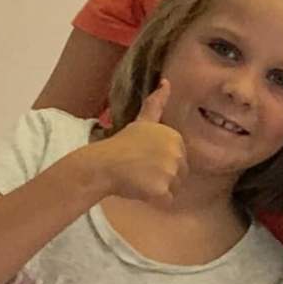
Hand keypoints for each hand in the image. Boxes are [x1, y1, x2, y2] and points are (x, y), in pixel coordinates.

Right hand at [95, 81, 187, 203]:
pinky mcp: (162, 189)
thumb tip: (167, 82)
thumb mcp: (141, 122)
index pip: (180, 160)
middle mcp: (176, 152)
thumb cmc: (120, 146)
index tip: (144, 157)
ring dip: (159, 189)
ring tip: (139, 178)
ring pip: (174, 189)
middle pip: (181, 175)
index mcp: (174, 137)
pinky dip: (155, 200)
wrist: (101, 165)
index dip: (161, 163)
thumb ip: (156, 104)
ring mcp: (170, 171)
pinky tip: (140, 190)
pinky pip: (167, 201)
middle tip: (140, 170)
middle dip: (162, 177)